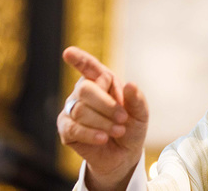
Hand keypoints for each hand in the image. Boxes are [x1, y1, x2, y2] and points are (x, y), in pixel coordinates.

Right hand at [57, 47, 148, 190]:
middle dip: (106, 105)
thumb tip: (130, 84)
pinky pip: (73, 128)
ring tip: (118, 131)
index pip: (89, 66)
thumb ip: (137, 99)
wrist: (123, 154)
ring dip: (103, 122)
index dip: (79, 59)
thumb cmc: (131, 128)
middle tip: (123, 118)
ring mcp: (72, 110)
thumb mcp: (141, 114)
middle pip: (85, 89)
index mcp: (103, 82)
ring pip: (80, 110)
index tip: (68, 53)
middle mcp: (84, 92)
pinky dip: (91, 133)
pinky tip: (103, 138)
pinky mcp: (65, 129)